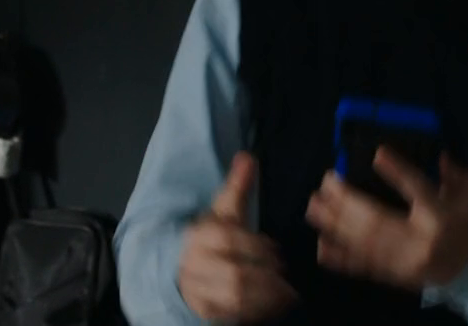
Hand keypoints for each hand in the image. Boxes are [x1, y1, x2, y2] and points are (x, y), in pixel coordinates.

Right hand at [178, 152, 297, 320]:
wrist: (181, 266)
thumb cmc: (210, 237)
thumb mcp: (222, 210)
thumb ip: (238, 186)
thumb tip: (248, 157)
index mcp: (199, 236)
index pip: (228, 240)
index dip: (256, 246)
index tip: (276, 250)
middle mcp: (194, 264)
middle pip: (234, 273)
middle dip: (265, 274)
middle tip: (284, 272)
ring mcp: (196, 290)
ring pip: (234, 297)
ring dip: (265, 296)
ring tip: (286, 290)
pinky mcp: (204, 309)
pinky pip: (231, 314)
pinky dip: (256, 311)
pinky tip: (274, 304)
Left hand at [304, 148, 467, 290]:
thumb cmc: (465, 222)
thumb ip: (457, 175)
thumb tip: (439, 158)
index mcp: (440, 217)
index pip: (417, 191)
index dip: (397, 172)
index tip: (377, 154)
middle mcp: (419, 241)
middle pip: (378, 220)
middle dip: (347, 201)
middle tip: (327, 182)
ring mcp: (404, 262)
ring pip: (365, 244)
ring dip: (335, 225)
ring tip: (314, 206)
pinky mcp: (393, 275)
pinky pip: (363, 267)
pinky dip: (340, 257)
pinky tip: (321, 244)